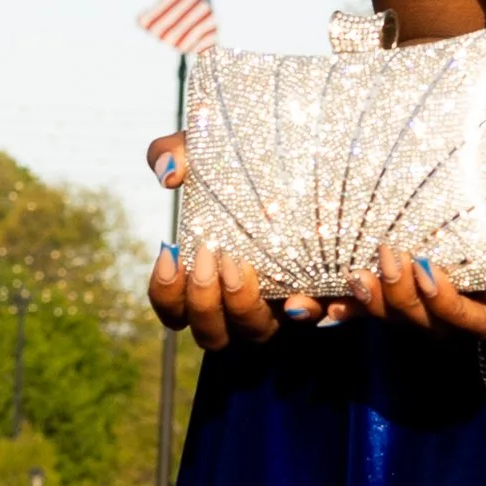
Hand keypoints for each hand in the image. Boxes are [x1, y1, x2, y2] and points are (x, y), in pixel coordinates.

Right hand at [145, 133, 355, 343]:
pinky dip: (303, 312)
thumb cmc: (248, 165)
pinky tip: (301, 293)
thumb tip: (169, 173)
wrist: (312, 159)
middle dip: (204, 301)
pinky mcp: (320, 299)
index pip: (175, 310)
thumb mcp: (211, 152)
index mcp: (208, 280)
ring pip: (254, 334)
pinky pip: (312, 321)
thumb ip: (180, 153)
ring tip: (243, 265)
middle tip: (210, 254)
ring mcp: (280, 307)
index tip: (170, 252)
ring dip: (243, 306)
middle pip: (211, 334)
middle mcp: (240, 303)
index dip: (166, 293)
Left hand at [341, 64, 485, 340]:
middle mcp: (480, 276)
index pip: (482, 321)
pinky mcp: (422, 239)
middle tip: (385, 259)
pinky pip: (390, 280)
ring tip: (352, 277)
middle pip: (437, 324)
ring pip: (409, 309)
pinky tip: (328, 296)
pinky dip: (359, 297)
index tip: (428, 272)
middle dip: (405, 305)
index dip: (451, 310)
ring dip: (378, 305)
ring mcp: (449, 261)